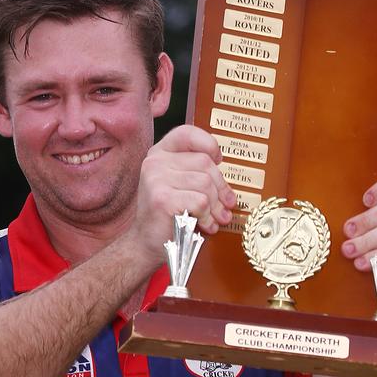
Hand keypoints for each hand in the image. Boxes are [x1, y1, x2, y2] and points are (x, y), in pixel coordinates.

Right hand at [132, 125, 236, 260]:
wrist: (147, 243)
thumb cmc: (169, 214)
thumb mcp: (181, 186)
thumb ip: (198, 173)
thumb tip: (229, 186)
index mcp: (159, 153)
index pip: (187, 133)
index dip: (208, 144)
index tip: (218, 160)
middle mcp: (155, 161)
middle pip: (205, 162)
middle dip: (221, 188)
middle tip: (225, 206)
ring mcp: (156, 178)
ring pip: (205, 183)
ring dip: (216, 206)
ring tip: (214, 219)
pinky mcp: (162, 198)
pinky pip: (200, 201)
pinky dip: (207, 216)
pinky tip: (204, 225)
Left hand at [341, 153, 376, 279]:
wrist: (360, 275)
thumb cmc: (352, 235)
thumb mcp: (349, 210)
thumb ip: (353, 188)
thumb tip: (359, 160)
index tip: (363, 199)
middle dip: (367, 220)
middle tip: (346, 231)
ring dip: (367, 241)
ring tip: (348, 251)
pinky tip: (361, 264)